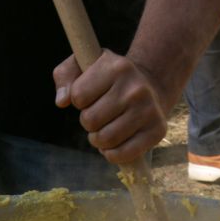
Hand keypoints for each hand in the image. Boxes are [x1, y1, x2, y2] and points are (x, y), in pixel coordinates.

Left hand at [54, 49, 167, 164]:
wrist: (150, 85)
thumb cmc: (109, 77)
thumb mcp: (84, 65)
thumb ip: (65, 77)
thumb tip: (62, 101)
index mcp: (117, 67)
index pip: (78, 96)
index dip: (78, 100)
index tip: (89, 96)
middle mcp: (136, 88)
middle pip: (90, 120)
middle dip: (88, 122)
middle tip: (97, 116)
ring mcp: (149, 110)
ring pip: (106, 139)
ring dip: (98, 140)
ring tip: (104, 130)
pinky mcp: (157, 130)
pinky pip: (122, 154)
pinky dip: (112, 154)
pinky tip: (114, 144)